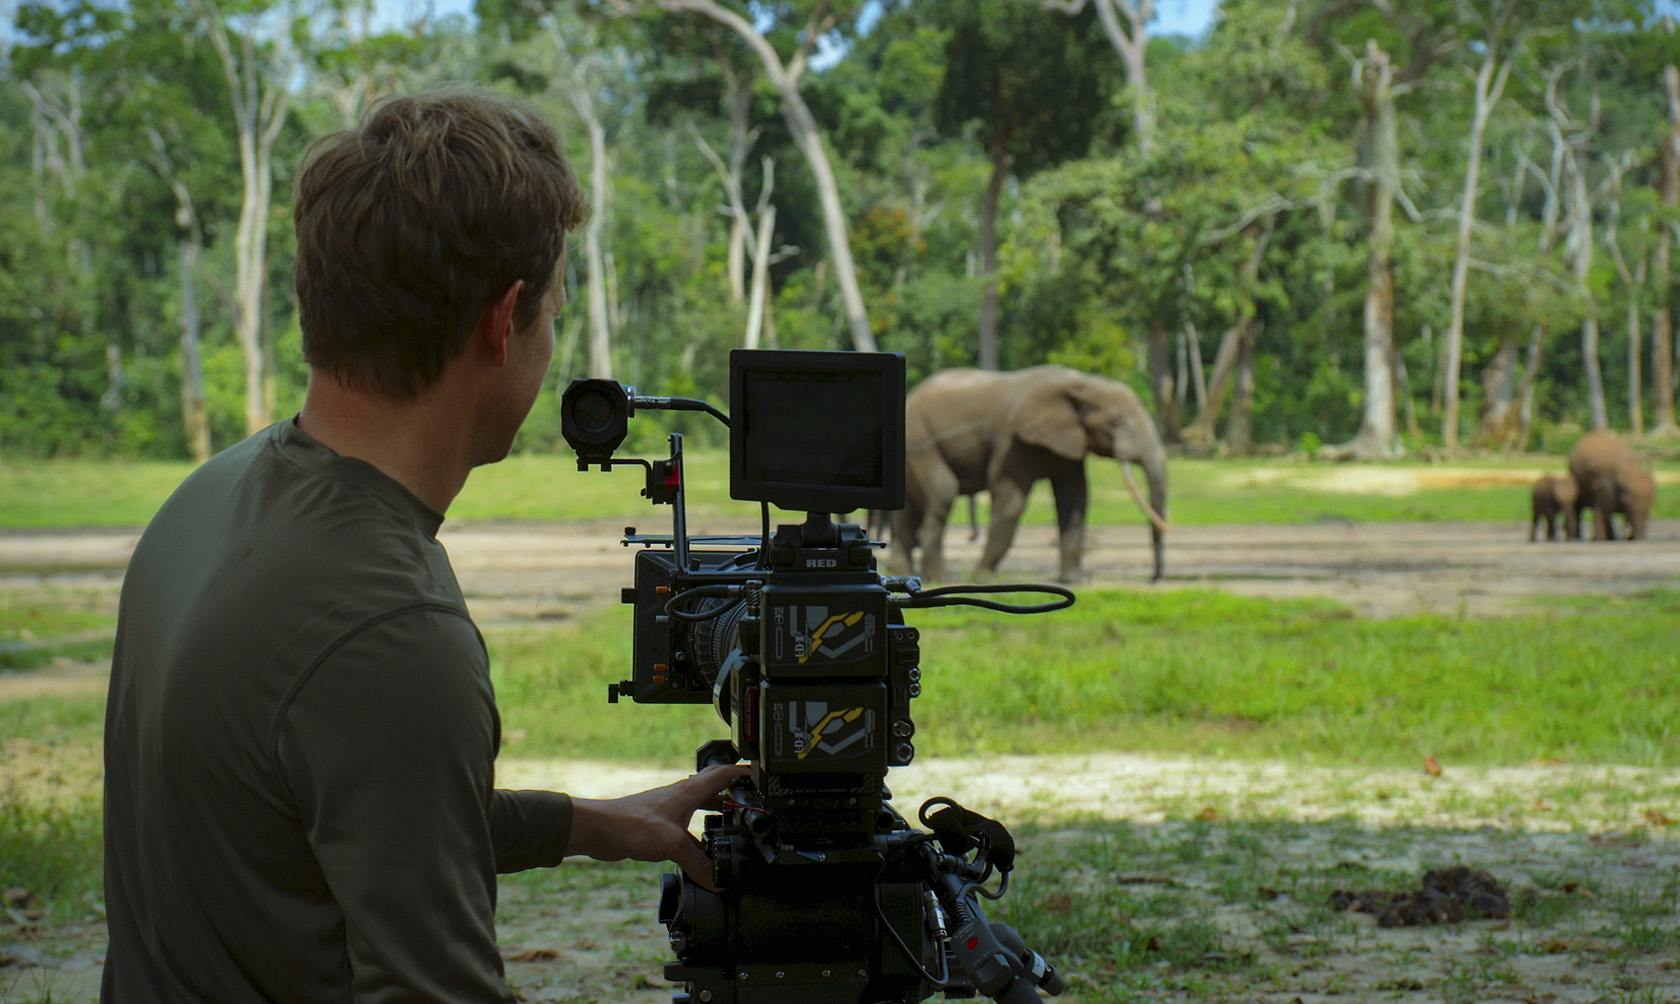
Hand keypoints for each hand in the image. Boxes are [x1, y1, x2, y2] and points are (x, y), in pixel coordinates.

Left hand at [565, 763, 749, 891]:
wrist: (601, 830)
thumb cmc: (632, 824)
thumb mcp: (673, 845)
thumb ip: (698, 864)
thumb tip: (716, 880)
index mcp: (688, 792)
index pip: (723, 774)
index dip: (744, 774)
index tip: (760, 778)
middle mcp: (680, 797)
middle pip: (713, 789)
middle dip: (732, 794)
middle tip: (748, 803)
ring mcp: (669, 811)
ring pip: (699, 808)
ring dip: (715, 813)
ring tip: (730, 826)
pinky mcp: (659, 826)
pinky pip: (686, 827)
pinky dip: (697, 836)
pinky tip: (699, 851)